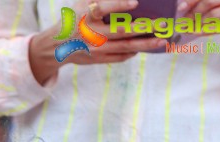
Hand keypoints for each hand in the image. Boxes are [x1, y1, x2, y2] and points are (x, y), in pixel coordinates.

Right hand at [28, 0, 161, 82]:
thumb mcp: (82, 3)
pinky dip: (133, 52)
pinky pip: (119, 57)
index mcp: (86, 15)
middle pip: (121, 30)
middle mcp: (91, 33)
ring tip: (162, 40)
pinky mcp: (98, 59)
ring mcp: (96, 48)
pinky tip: (146, 47)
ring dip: (145, 43)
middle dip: (144, 27)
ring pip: (125, 46)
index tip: (135, 2)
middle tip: (164, 23)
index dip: (119, 6)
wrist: (55, 47)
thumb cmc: (74, 19)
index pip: (103, 9)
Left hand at [178, 0, 219, 48]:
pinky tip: (197, 33)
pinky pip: (219, 27)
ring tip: (188, 30)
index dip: (192, 0)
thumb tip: (182, 7)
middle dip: (193, 13)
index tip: (180, 7)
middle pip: (208, 2)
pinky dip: (205, 31)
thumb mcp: (216, 10)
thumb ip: (203, 7)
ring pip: (213, 15)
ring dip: (197, 24)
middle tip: (183, 23)